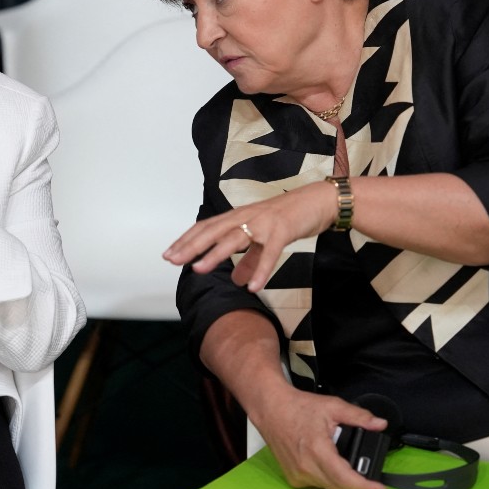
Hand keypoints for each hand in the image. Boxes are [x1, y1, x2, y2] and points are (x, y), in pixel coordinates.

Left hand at [163, 181, 335, 291]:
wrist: (320, 201)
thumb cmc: (290, 217)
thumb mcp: (265, 240)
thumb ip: (251, 261)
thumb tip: (237, 281)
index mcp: (239, 217)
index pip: (207, 227)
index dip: (187, 240)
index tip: (169, 254)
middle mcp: (246, 216)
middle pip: (213, 230)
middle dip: (191, 245)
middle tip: (172, 260)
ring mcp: (264, 222)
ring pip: (234, 238)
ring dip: (215, 254)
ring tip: (198, 270)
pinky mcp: (282, 230)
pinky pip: (270, 253)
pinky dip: (261, 270)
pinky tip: (252, 287)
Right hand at [255, 386, 388, 488]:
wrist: (271, 410)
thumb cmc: (298, 407)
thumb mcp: (332, 406)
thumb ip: (359, 416)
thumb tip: (380, 424)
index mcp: (319, 450)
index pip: (347, 479)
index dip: (367, 488)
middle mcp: (307, 467)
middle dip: (356, 483)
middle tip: (360, 466)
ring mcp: (299, 475)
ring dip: (339, 479)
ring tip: (336, 456)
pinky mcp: (293, 478)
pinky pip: (317, 485)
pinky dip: (325, 478)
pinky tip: (322, 460)